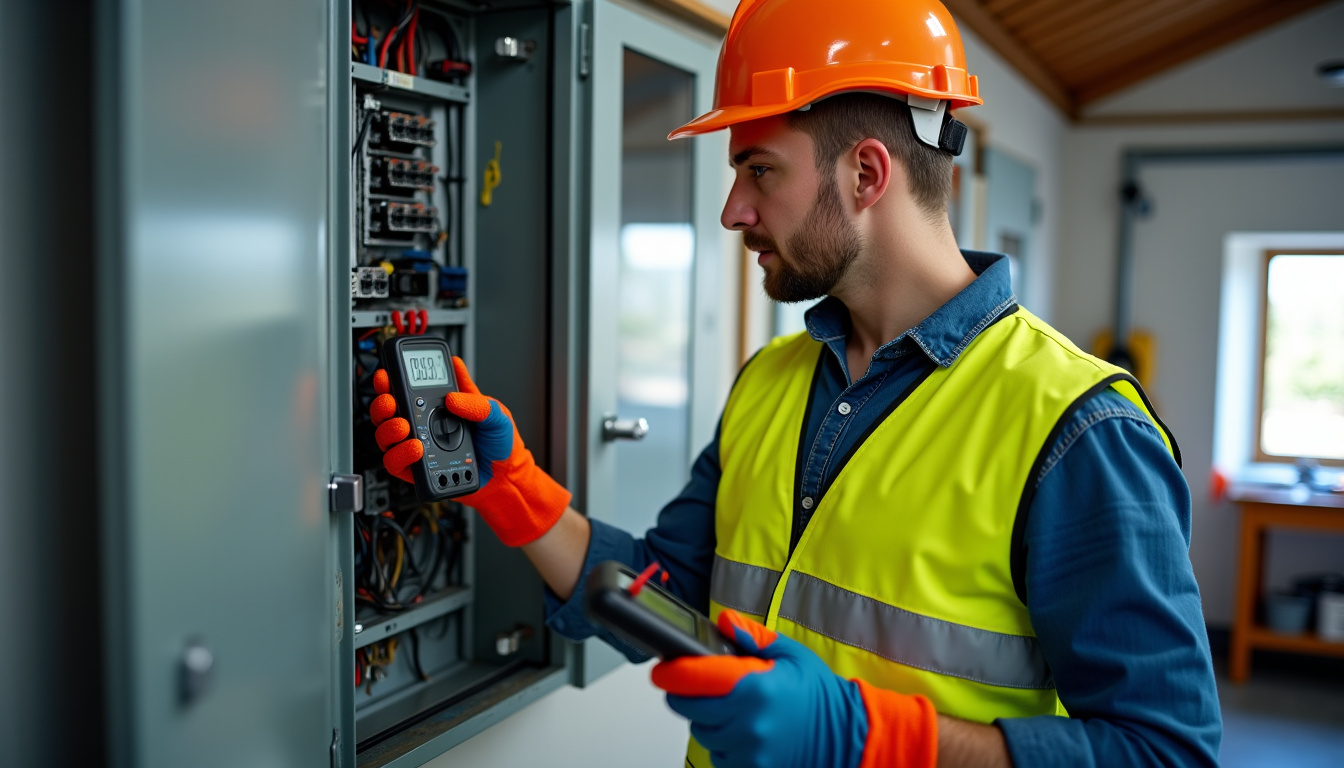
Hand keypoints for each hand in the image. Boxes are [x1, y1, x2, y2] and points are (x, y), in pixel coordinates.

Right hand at [367, 357, 570, 546]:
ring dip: (388, 429)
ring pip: (385, 436)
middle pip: (388, 411)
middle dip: (383, 402)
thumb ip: (476, 402)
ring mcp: (416, 446)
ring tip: (404, 426)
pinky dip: (399, 455)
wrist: (504, 476)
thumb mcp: (495, 415)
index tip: (387, 373)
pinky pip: (395, 463)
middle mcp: (422, 424)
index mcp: (439, 404)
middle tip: (390, 400)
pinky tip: (414, 448)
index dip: (392, 379)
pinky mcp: (416, 470)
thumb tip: (453, 394)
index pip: (407, 387)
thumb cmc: (498, 443)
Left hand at [651, 610, 936, 767]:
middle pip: (688, 708)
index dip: (670, 673)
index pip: (691, 679)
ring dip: (707, 719)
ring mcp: (748, 751)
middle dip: (688, 694)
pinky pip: (717, 755)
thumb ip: (752, 638)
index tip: (662, 670)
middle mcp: (747, 722)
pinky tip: (744, 729)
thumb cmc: (818, 694)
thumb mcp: (789, 653)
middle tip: (703, 685)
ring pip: (701, 732)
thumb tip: (725, 622)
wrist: (846, 736)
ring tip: (734, 707)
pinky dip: (723, 741)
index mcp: (754, 687)